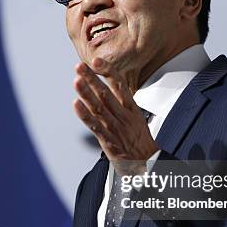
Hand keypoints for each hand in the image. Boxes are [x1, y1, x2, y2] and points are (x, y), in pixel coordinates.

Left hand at [73, 57, 158, 174]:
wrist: (149, 166)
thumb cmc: (139, 142)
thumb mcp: (135, 119)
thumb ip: (120, 105)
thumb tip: (107, 90)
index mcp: (131, 108)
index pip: (119, 85)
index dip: (108, 72)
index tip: (97, 60)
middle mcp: (124, 116)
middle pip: (106, 93)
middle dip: (92, 79)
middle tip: (80, 66)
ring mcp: (117, 128)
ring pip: (100, 108)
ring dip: (87, 94)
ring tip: (76, 81)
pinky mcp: (110, 142)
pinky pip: (96, 127)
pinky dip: (86, 116)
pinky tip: (77, 105)